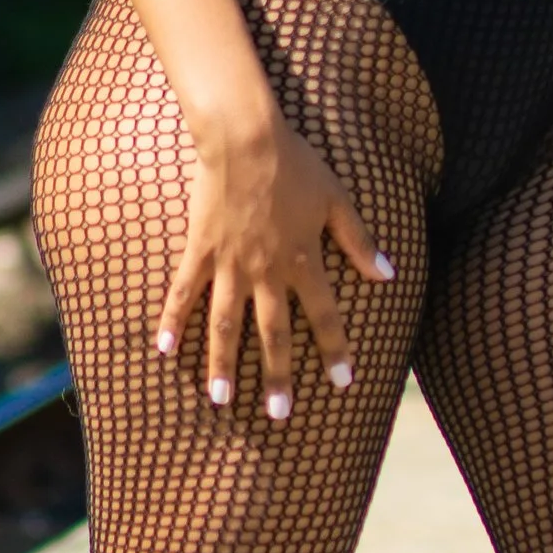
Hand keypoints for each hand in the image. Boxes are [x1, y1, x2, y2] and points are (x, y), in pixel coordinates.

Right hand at [155, 103, 393, 420]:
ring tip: (222, 401)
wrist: (246, 138)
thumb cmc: (295, 164)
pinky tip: (165, 350)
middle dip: (278, 375)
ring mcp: (229, 264)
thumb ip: (360, 241)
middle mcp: (266, 271)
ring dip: (224, 365)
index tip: (343, 382)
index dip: (335, 350)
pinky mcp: (200, 250)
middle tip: (280, 414)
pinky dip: (173, 321)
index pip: (324, 316)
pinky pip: (184, 291)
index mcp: (303, 260)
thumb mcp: (338, 200)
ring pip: (226, 325)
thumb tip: (388, 275)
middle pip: (273, 333)